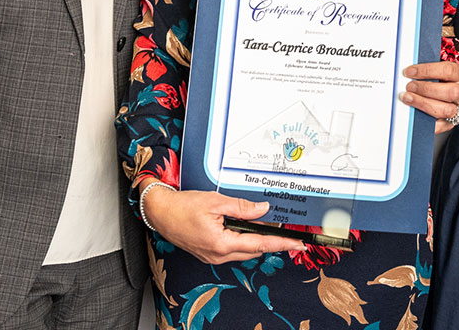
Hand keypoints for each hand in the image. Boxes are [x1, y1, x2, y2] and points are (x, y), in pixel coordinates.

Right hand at [142, 183, 305, 264]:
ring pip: (243, 251)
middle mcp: (218, 255)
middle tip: (289, 234)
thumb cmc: (182, 207)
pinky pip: (232, 250)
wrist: (160, 213)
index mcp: (221, 243)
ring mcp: (213, 257)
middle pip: (253, 250)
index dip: (281, 243)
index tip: (297, 244)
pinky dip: (243, 241)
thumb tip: (263, 210)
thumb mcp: (215, 201)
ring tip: (269, 229)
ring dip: (256, 241)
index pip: (259, 244)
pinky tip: (246, 231)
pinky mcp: (209, 254)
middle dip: (271, 241)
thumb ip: (242, 207)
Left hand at [400, 60, 458, 132]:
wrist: (446, 95)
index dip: (427, 70)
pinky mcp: (451, 122)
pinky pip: (440, 126)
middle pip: (451, 92)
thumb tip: (408, 73)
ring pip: (447, 110)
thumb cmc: (438, 80)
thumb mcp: (435, 71)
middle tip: (409, 86)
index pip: (448, 70)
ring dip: (424, 104)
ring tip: (408, 98)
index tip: (409, 72)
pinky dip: (426, 122)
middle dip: (427, 89)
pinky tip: (414, 115)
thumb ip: (425, 71)